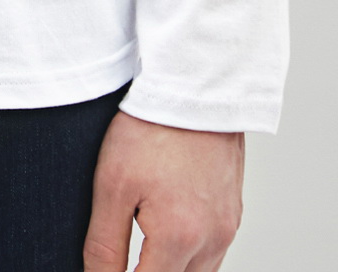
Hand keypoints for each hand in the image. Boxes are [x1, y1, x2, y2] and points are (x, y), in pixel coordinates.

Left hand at [83, 112, 243, 270]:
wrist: (195, 84)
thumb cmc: (152, 126)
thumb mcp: (112, 185)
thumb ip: (104, 245)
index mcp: (179, 238)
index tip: (106, 271)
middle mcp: (211, 240)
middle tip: (121, 258)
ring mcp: (227, 227)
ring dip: (170, 270)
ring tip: (143, 248)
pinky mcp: (233, 212)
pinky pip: (213, 252)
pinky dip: (189, 254)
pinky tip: (168, 232)